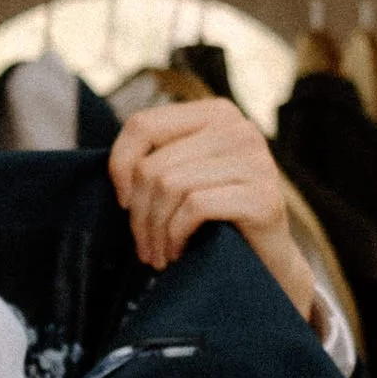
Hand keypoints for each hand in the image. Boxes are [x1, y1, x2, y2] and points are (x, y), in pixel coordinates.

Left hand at [107, 99, 318, 318]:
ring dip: (155, 230)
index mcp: (215, 114)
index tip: (124, 204)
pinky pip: (194, 207)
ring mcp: (256, 159)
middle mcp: (238, 128)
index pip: (142, 124)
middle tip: (142, 246)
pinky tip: (178, 252)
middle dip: (138, 214)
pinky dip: (177, 235)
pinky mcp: (264, 195)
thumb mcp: (182, 179)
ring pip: (169, 186)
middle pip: (153, 165)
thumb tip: (110, 169)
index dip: (119, 167)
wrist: (266, 263)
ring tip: (157, 254)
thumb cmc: (213, 221)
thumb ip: (155, 160)